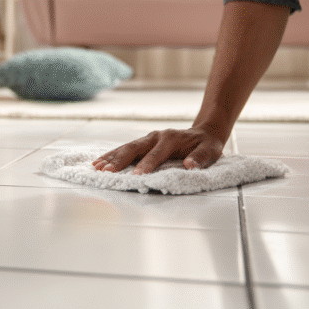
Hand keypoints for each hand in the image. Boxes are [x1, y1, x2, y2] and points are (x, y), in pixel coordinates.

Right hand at [92, 127, 223, 174]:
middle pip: (134, 148)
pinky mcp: (142, 143)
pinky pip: (124, 149)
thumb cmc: (206, 145)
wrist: (203, 133)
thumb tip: (190, 165)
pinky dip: (111, 155)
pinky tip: (99, 162)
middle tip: (107, 172)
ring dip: (111, 158)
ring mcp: (147, 139)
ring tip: (97, 167)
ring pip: (126, 147)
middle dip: (120, 160)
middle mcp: (155, 136)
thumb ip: (201, 158)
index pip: (156, 154)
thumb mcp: (211, 150)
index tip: (137, 175)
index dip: (147, 164)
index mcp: (171, 139)